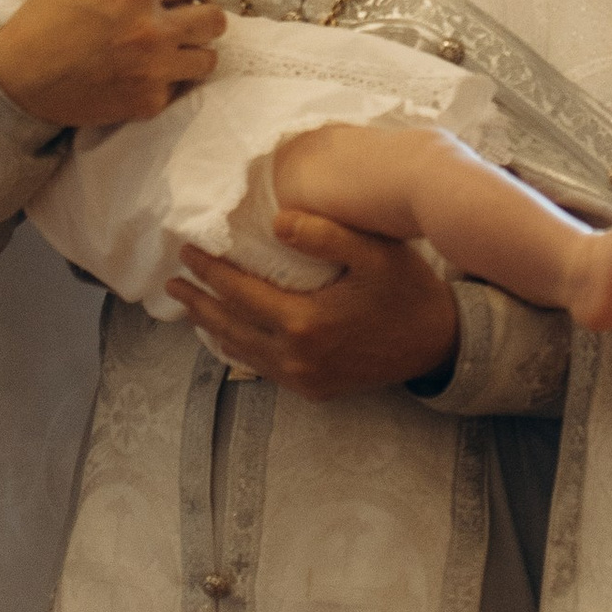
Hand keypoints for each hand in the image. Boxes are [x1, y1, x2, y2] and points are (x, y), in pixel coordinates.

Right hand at [0, 0, 223, 127]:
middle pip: (214, 20)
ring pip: (208, 59)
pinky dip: (169, 81)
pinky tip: (148, 74)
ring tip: (175, 48)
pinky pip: (179, 89)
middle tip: (187, 18)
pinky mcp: (147, 102)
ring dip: (195, 50)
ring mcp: (153, 70)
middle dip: (204, 14)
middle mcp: (153, 30)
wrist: (17, 76)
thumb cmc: (45, 17)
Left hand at [166, 212, 460, 400]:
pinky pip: (262, 368)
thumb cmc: (408, 291)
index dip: (209, 270)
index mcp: (305, 322)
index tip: (186, 250)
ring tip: (190, 306)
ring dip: (212, 327)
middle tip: (172, 283)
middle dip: (198, 302)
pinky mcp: (313, 390)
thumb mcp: (374, 254)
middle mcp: (297, 357)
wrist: (439, 344)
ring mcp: (304, 378)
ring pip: (241, 352)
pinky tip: (229, 335)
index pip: (239, 292)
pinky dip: (238, 349)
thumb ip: (325, 235)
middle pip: (229, 326)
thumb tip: (276, 221)